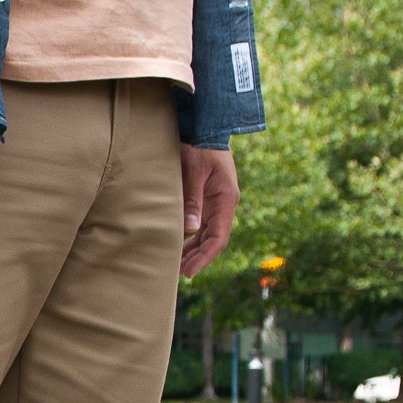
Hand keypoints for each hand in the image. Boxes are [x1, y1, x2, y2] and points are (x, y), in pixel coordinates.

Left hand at [179, 145, 238, 277]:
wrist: (204, 128)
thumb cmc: (199, 147)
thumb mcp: (194, 172)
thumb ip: (191, 200)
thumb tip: (190, 230)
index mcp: (226, 199)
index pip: (218, 238)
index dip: (204, 257)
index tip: (189, 272)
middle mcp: (224, 204)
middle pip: (213, 239)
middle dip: (197, 258)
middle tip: (179, 274)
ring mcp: (216, 202)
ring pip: (206, 233)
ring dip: (193, 249)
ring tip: (176, 264)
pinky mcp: (206, 198)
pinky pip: (200, 223)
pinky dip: (190, 236)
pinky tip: (177, 244)